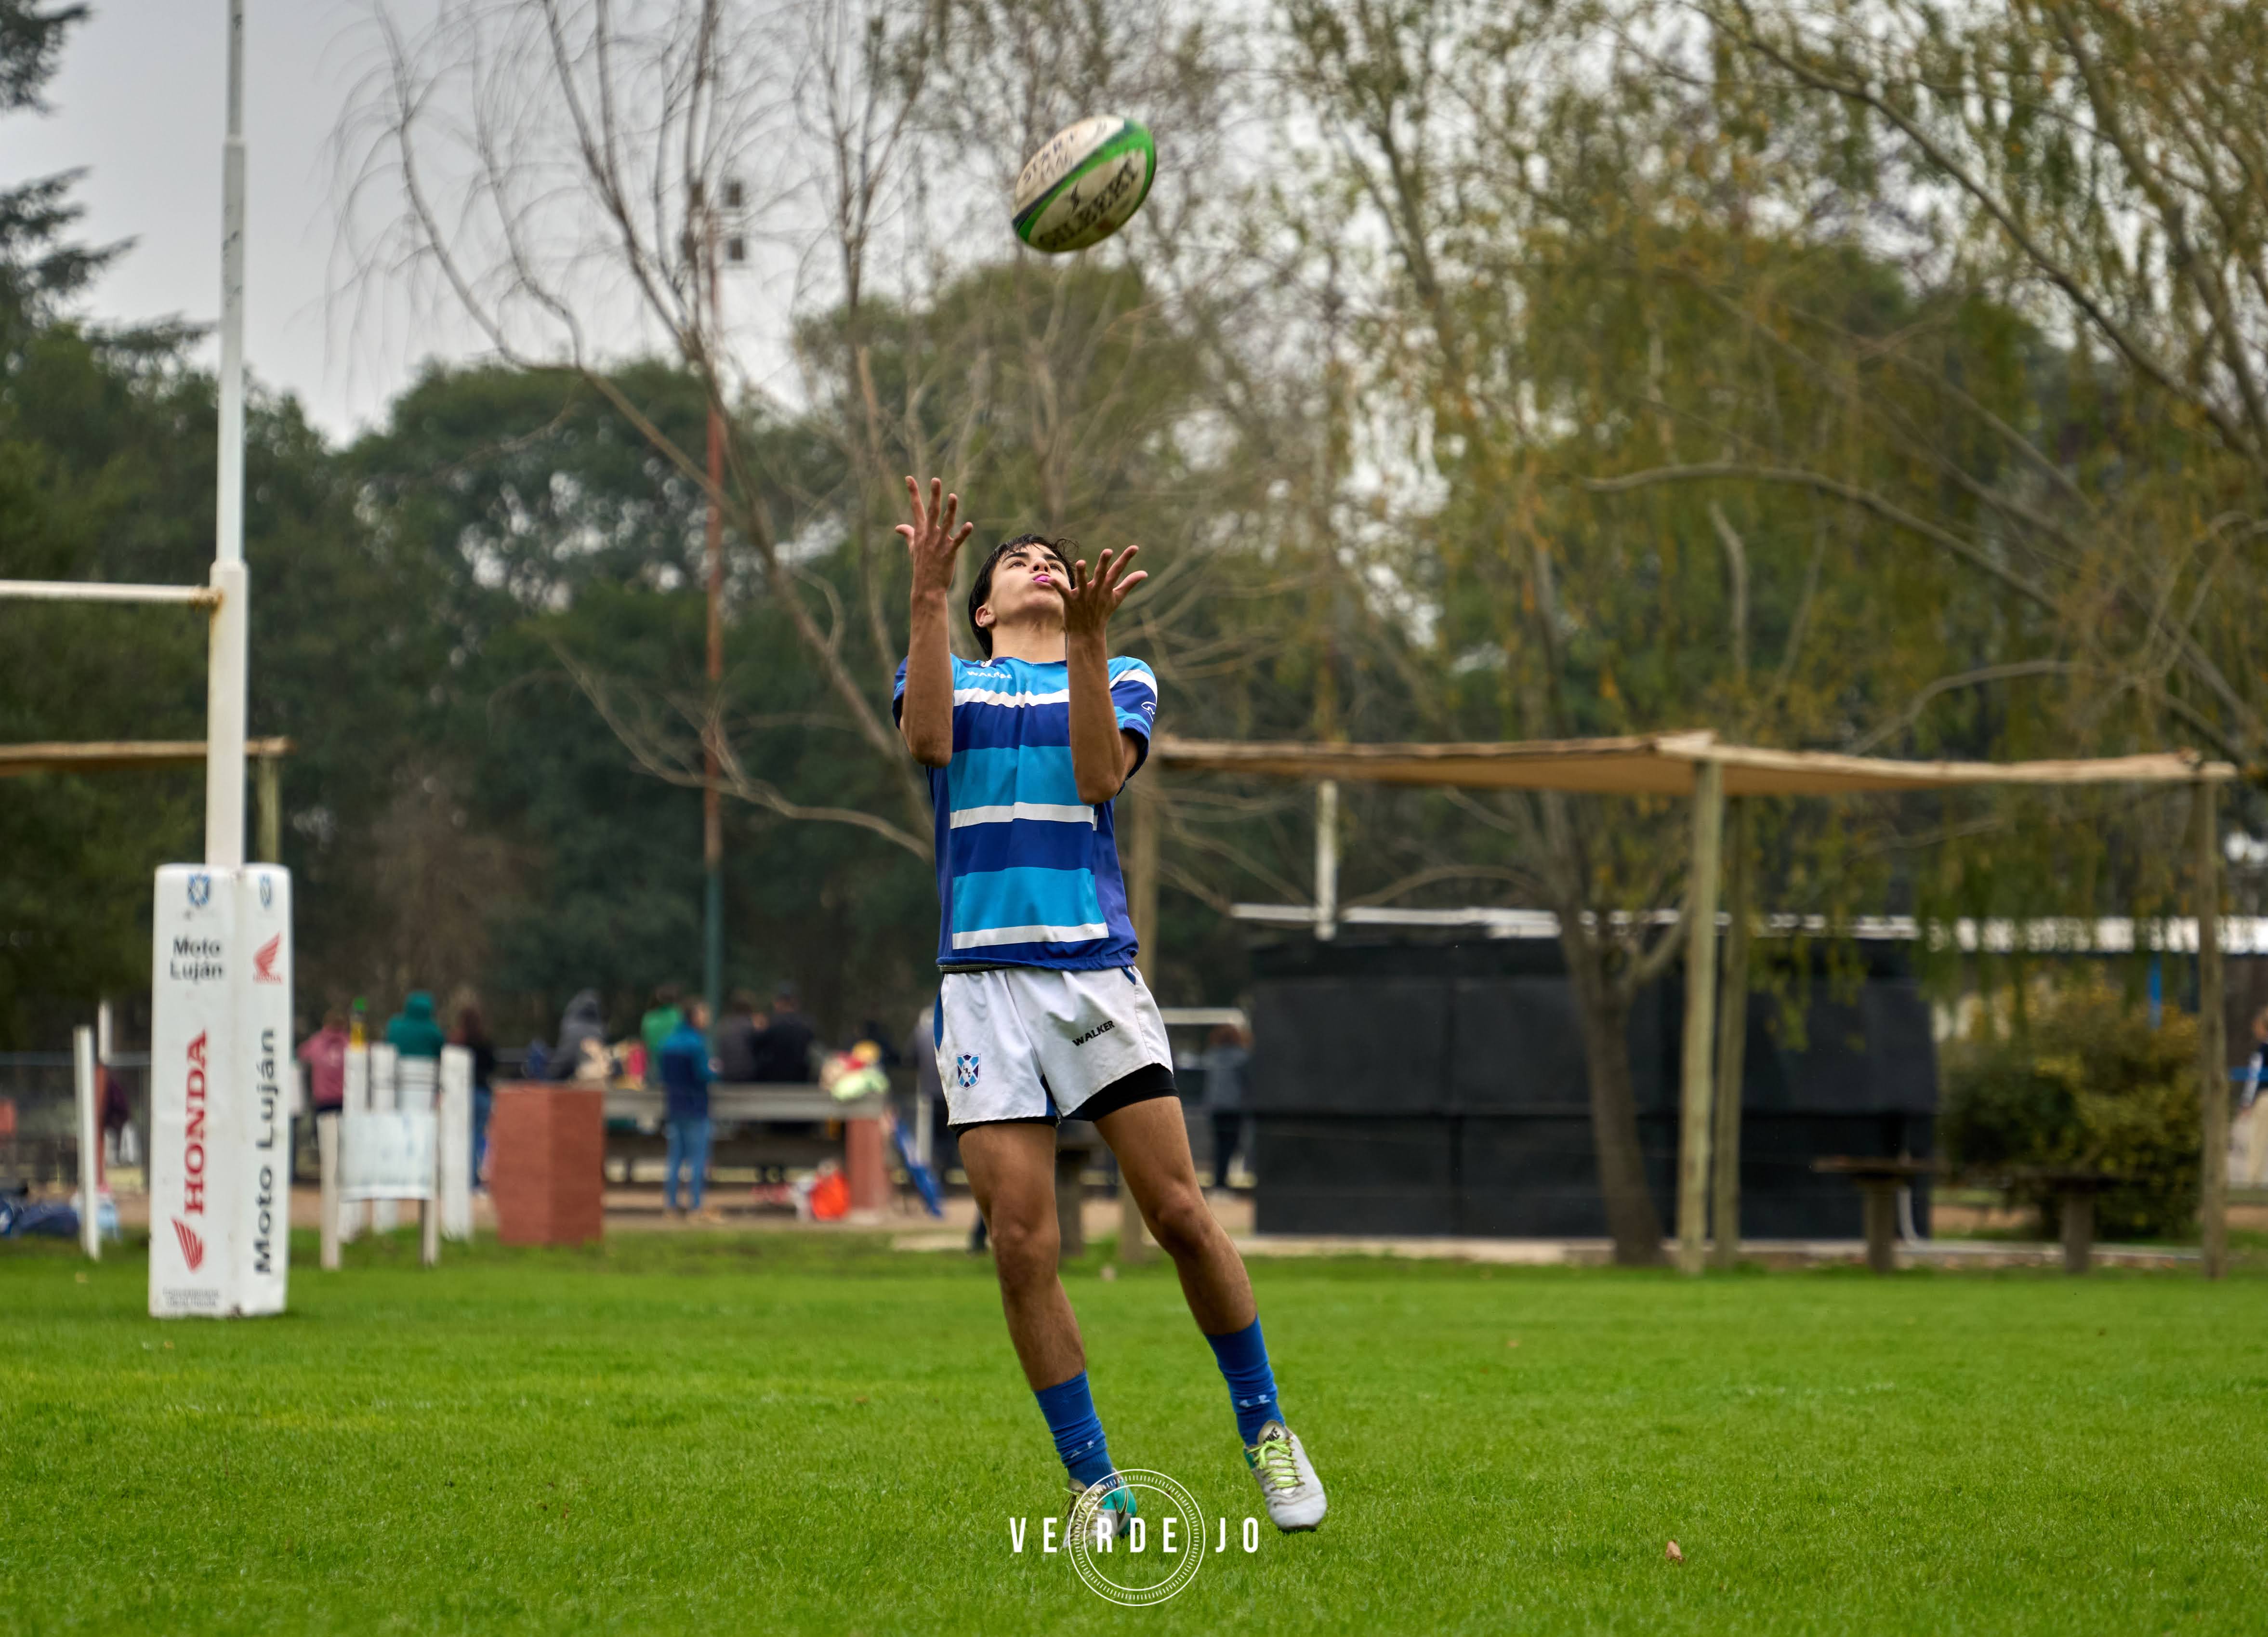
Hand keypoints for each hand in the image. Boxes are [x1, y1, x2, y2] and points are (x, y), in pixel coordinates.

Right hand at [894, 476, 972, 597]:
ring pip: (946, 523)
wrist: (926, 588)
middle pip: (931, 511)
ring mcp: (939, 544)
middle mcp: (929, 535)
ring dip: (950, 510)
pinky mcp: (949, 553)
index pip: (916, 508)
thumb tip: (898, 527)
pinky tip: (969, 525)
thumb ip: (908, 534)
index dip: (913, 493)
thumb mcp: (913, 548)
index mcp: (920, 533)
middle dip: (933, 495)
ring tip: (953, 496)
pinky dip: (963, 533)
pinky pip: (957, 541)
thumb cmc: (921, 566)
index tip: (909, 478)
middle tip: (936, 480)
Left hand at [1053, 544, 1145, 642]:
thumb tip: (1144, 573)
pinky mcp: (1070, 601)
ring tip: (1082, 562)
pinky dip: (1057, 586)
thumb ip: (1129, 584)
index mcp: (1107, 588)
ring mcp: (1083, 596)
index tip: (1134, 548)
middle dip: (1104, 563)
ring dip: (1082, 573)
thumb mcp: (1117, 598)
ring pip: (1082, 582)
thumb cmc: (1102, 613)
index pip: (1118, 571)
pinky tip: (1049, 579)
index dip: (1126, 559)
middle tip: (1108, 551)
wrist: (1087, 633)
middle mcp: (1096, 590)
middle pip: (1101, 574)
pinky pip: (1063, 592)